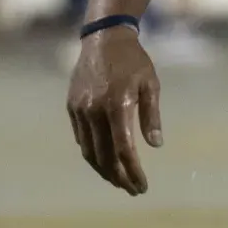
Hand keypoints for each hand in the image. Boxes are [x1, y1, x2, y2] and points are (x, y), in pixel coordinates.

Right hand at [66, 27, 162, 195]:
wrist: (104, 38)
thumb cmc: (134, 61)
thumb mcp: (150, 84)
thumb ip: (152, 115)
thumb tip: (155, 145)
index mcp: (117, 105)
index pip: (124, 150)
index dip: (133, 171)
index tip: (143, 185)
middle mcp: (95, 111)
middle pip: (105, 157)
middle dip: (119, 178)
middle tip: (133, 189)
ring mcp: (80, 110)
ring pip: (90, 152)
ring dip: (104, 171)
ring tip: (119, 181)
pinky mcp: (72, 108)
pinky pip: (82, 138)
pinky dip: (93, 154)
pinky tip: (105, 160)